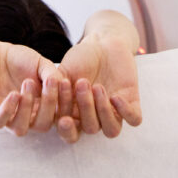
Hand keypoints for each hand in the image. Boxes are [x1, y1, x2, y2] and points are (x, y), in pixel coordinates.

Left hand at [0, 40, 66, 135]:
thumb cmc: (20, 59)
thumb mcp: (41, 64)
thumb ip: (53, 75)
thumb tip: (63, 85)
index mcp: (42, 109)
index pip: (59, 117)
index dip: (66, 105)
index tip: (66, 84)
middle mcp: (27, 116)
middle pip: (43, 125)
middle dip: (48, 104)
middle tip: (48, 81)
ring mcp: (8, 116)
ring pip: (20, 129)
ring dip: (26, 109)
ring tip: (27, 83)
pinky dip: (7, 111)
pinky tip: (14, 94)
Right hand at [56, 14, 141, 142]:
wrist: (102, 43)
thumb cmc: (80, 58)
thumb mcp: (63, 72)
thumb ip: (53, 90)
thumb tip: (42, 106)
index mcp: (76, 114)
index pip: (70, 134)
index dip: (67, 131)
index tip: (64, 119)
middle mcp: (95, 117)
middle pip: (91, 128)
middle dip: (86, 107)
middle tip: (82, 83)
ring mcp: (114, 112)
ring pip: (112, 130)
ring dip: (104, 111)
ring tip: (97, 87)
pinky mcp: (131, 103)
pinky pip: (134, 119)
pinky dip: (125, 111)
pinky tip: (115, 96)